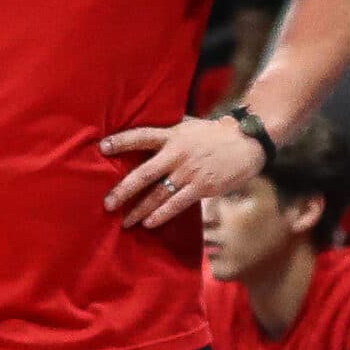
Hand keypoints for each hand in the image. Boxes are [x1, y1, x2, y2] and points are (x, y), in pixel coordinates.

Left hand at [101, 116, 268, 229]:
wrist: (247, 143)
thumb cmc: (216, 134)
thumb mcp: (189, 125)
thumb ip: (170, 132)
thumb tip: (147, 136)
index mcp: (173, 135)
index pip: (141, 136)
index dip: (121, 141)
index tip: (101, 147)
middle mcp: (178, 154)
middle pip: (144, 173)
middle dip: (124, 190)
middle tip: (108, 203)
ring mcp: (190, 172)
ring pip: (158, 194)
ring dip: (140, 209)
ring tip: (126, 221)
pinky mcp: (202, 187)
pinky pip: (177, 204)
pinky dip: (162, 214)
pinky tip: (149, 223)